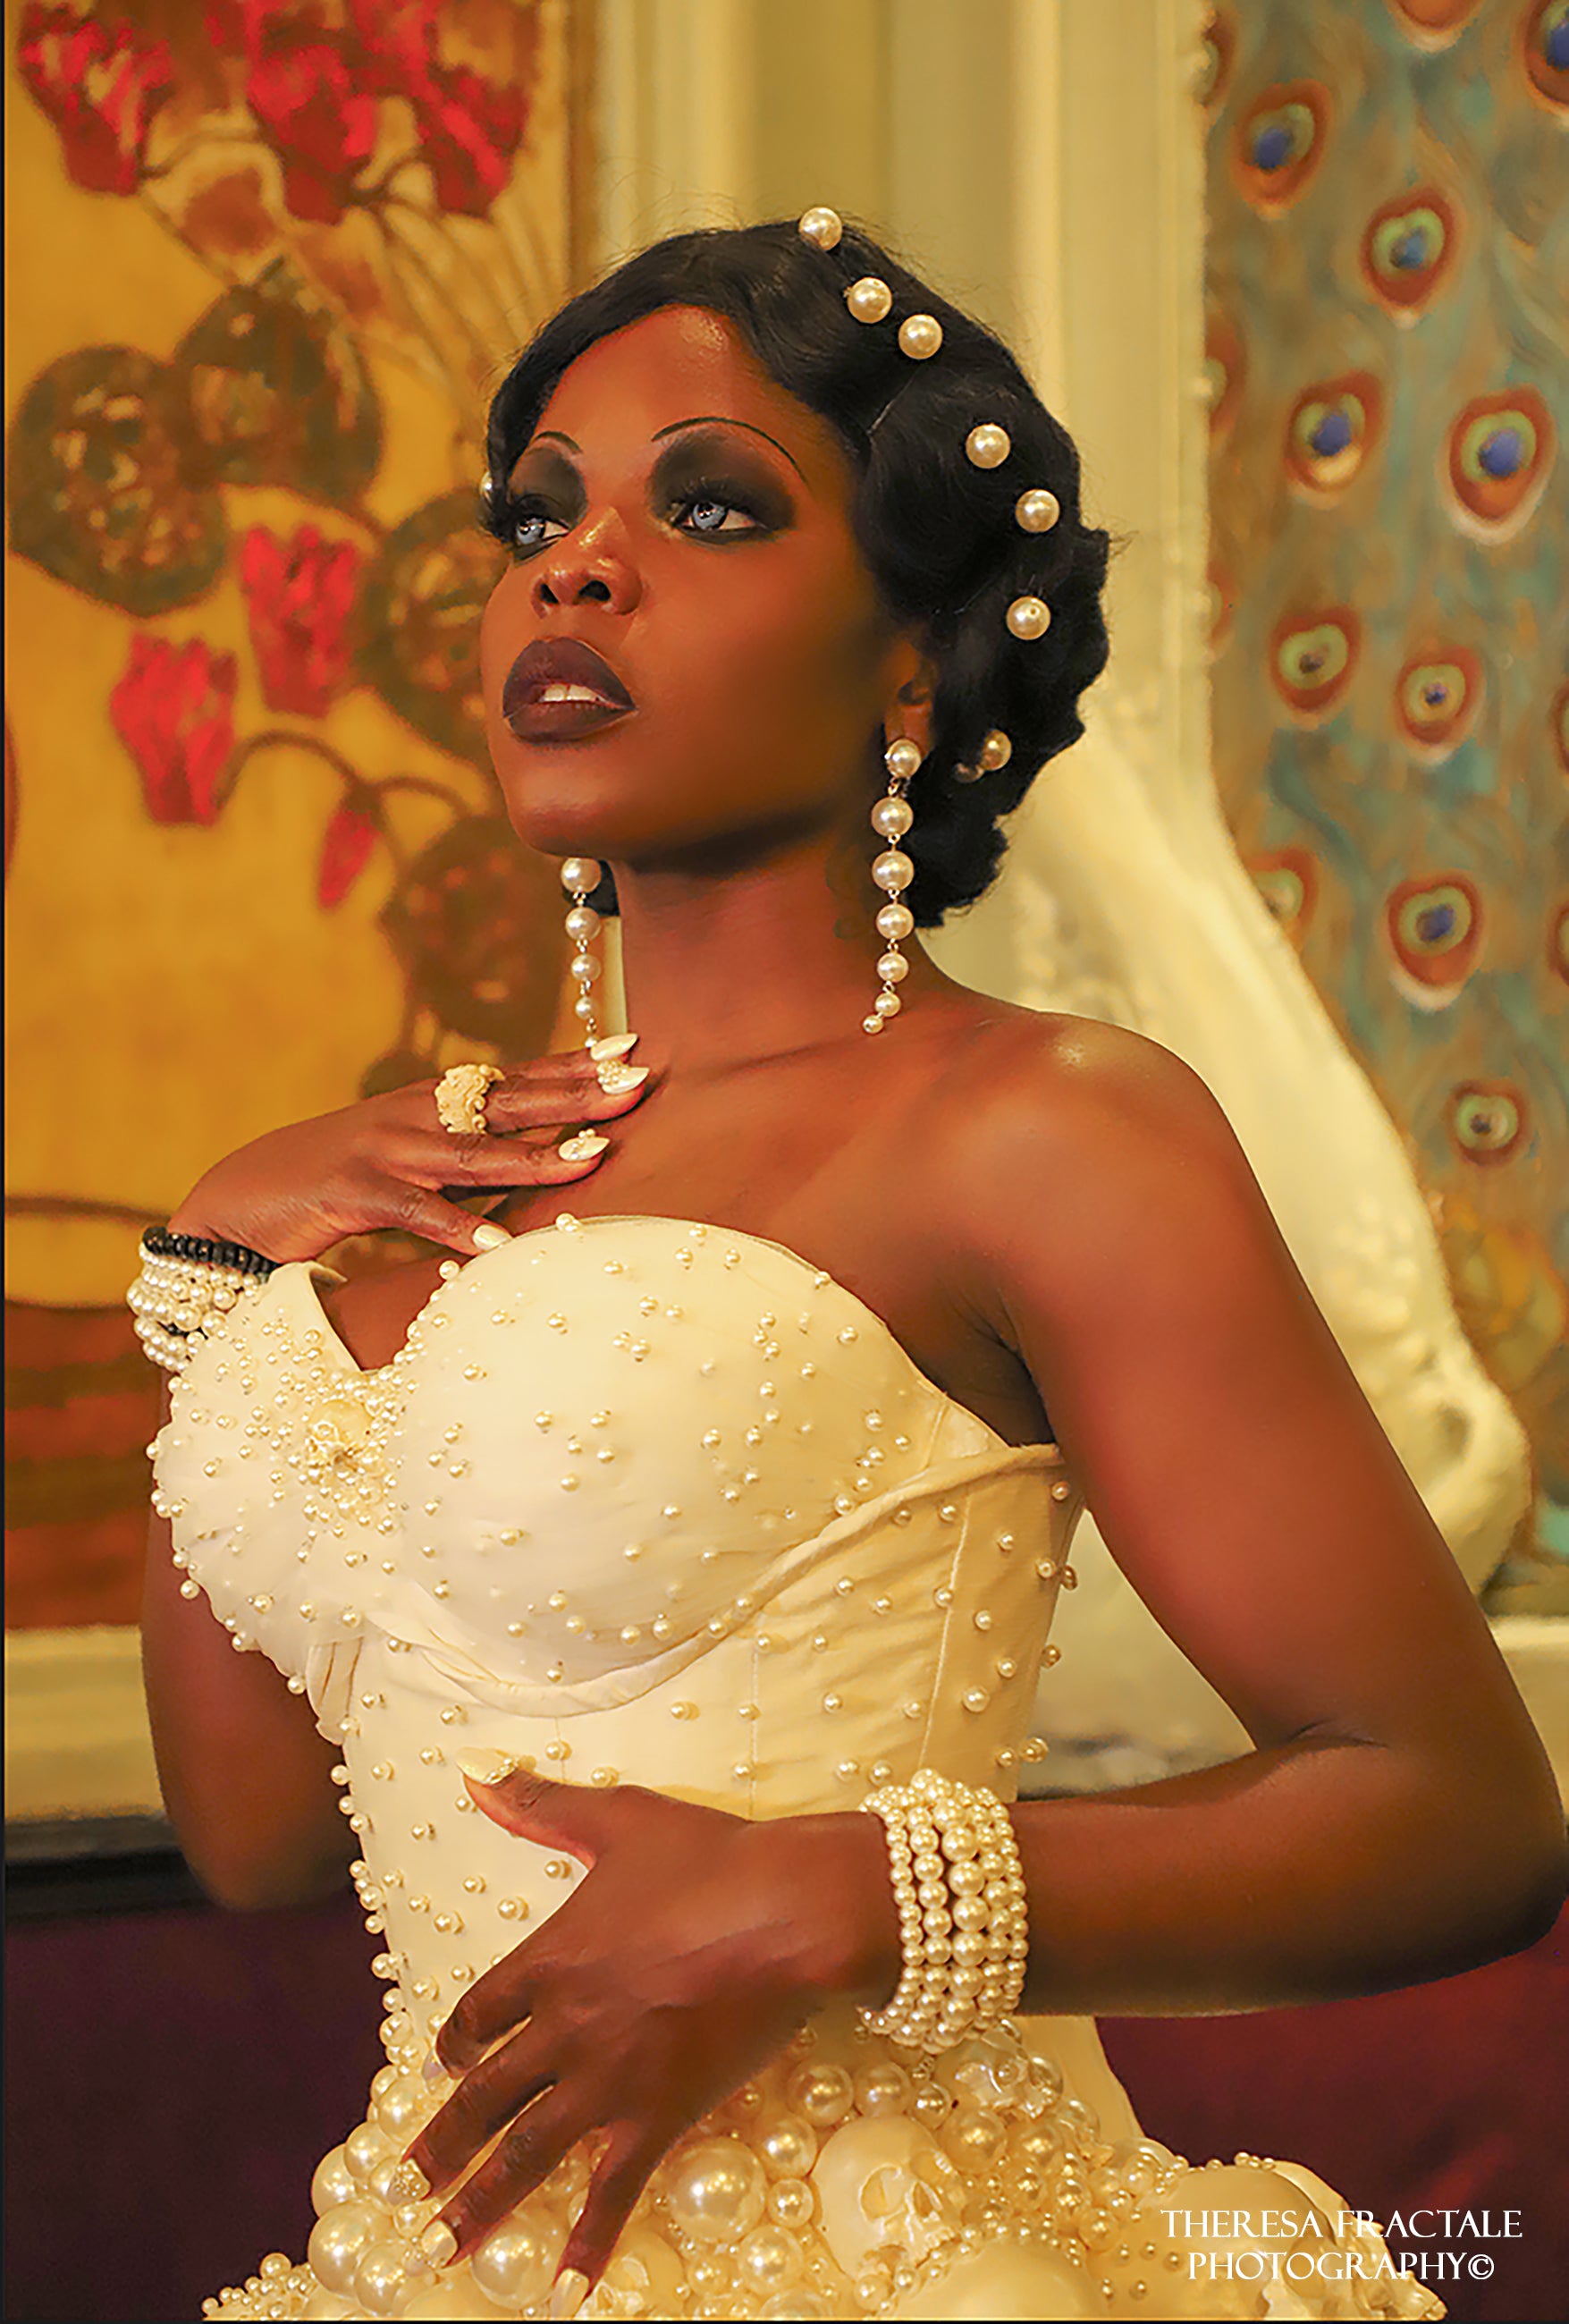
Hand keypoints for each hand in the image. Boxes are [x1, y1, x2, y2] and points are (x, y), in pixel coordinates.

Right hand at [165, 1042, 655, 1262]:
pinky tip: (499, 1247)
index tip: (632, 1047)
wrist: (243, 1195)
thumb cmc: (337, 1184)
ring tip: (592, 1157)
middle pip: (508, 1102)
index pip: (515, 1076)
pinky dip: (458, 1230)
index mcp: (431, 1103)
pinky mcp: (353, 1193)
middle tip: (637, 1083)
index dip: (572, 1064)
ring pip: (473, 1155)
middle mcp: (414, 1115)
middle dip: (575, 1094)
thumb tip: (541, 1165)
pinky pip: (416, 1214)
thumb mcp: (409, 1161)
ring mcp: (383, 1151)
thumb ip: (467, 1160)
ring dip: (534, 1157)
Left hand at [403, 1767, 898, 2294]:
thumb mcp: (617, 1821)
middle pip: (484, 2096)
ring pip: (526, 2153)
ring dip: (479, 2203)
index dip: (455, 2045)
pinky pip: (613, 2193)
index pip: (477, 2015)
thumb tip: (475, 1774)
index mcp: (549, 1961)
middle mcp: (563, 2029)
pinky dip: (587, 2244)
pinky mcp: (659, 2116)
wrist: (787, 1910)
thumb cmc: (709, 1860)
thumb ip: (541, 1806)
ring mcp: (607, 2080)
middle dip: (440, 2146)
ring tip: (441, 2246)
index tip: (444, 2068)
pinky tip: (567, 2291)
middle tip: (402, 2190)